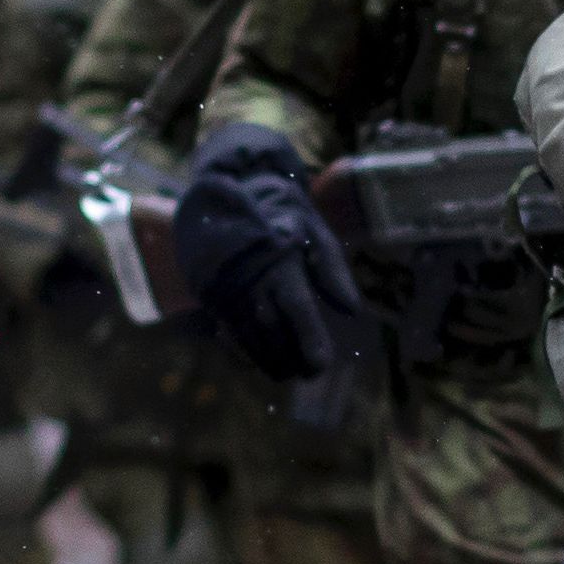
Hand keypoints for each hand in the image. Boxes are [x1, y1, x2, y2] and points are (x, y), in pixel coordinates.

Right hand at [172, 123, 360, 379]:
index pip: (297, 309)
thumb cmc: (278, 211)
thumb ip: (332, 269)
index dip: (308, 339)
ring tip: (288, 372)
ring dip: (268, 359)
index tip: (320, 366)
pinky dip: (244, 349)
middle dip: (290, 356)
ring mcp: (226, 287)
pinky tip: (258, 360)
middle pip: (271, 329)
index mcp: (279, 260)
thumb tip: (352, 310)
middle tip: (309, 372)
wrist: (222, 191)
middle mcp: (249, 278)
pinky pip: (228, 329)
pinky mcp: (211, 294)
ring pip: (248, 335)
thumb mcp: (312, 228)